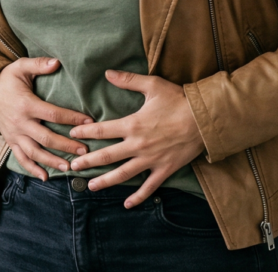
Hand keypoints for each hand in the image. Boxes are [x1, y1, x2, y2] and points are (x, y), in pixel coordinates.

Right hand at [0, 57, 92, 180]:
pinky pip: (21, 158)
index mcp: (26, 104)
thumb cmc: (6, 79)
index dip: (72, 118)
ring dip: (51, 161)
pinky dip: (32, 169)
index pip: (53, 113)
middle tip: (84, 151)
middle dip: (66, 145)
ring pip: (34, 152)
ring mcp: (14, 134)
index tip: (89, 122)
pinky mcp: (10, 141)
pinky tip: (45, 177)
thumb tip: (57, 62)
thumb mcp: (20, 67)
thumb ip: (39, 64)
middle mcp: (20, 122)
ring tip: (68, 168)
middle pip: (46, 138)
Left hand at [68, 71, 205, 207]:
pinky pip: (149, 186)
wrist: (205, 118)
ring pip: (123, 174)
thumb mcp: (152, 85)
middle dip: (88, 162)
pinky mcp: (164, 169)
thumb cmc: (179, 100)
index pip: (101, 130)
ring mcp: (151, 159)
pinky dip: (138, 196)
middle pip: (106, 156)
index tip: (72, 135)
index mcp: (132, 124)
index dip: (84, 132)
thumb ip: (128, 80)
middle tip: (73, 166)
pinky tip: (127, 204)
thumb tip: (107, 73)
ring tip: (91, 186)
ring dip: (105, 181)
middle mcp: (138, 145)